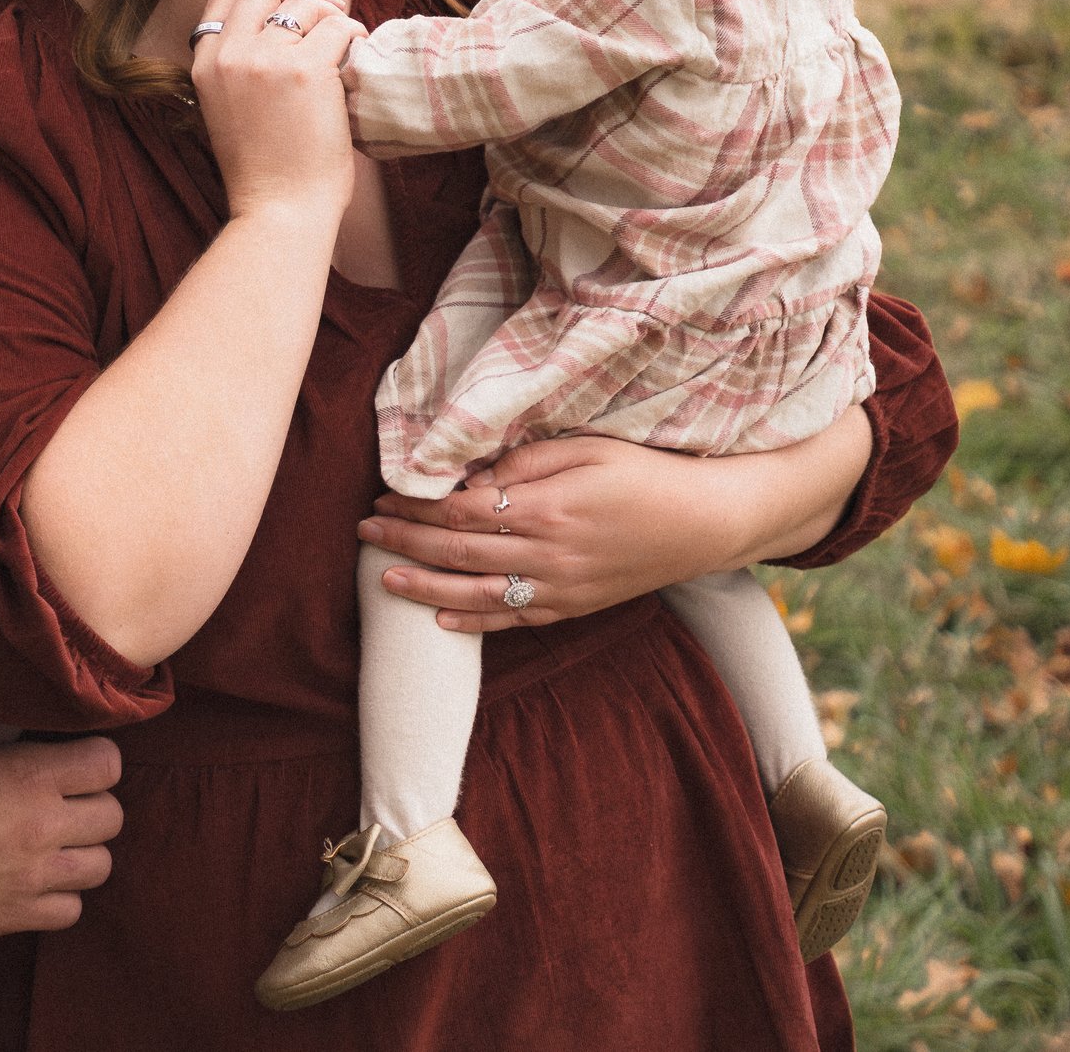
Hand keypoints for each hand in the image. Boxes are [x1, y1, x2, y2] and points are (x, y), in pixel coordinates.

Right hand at [0, 714, 123, 938]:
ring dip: (82, 853)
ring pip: (101, 865)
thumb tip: (23, 728)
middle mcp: (46, 826)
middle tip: (63, 804)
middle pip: (113, 816)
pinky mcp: (20, 915)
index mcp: (33, 775)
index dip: (95, 760)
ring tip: (53, 847)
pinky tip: (36, 883)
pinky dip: (61, 897)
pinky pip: (72, 910)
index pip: (108, 763)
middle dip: (92, 806)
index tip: (74, 762)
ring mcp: (37, 875)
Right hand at [190, 0, 363, 225]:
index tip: (287, 7)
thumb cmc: (264, 173)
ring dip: (332, 14)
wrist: (279, 211)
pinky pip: (338, 28)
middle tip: (327, 7)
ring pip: (304, 5)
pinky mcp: (306, 70)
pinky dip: (354, 33)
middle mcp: (230, 56)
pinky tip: (359, 52)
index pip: (223, 1)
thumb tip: (280, 30)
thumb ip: (240, 71)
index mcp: (205, 66)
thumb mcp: (228, 112)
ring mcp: (266, 60)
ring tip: (347, 37)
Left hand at [355, 436, 759, 633]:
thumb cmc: (646, 474)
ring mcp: (560, 588)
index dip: (417, 507)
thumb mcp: (588, 448)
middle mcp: (548, 554)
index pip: (461, 511)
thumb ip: (527, 460)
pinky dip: (475, 621)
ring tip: (383, 581)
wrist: (705, 523)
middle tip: (364, 533)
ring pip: (477, 594)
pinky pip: (515, 619)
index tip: (383, 498)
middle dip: (405, 544)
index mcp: (547, 508)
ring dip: (425, 589)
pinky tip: (442, 619)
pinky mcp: (574, 607)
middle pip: (458, 553)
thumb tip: (474, 472)